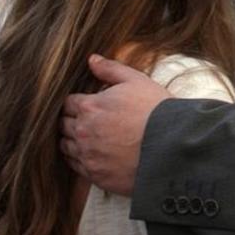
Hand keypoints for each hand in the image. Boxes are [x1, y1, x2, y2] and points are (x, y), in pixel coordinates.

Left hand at [60, 54, 170, 195]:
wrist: (172, 147)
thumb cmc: (156, 111)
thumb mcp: (136, 81)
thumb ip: (111, 69)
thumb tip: (92, 60)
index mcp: (89, 107)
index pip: (68, 103)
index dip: (77, 102)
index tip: (86, 104)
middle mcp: (82, 132)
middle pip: (63, 125)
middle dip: (71, 120)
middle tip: (86, 120)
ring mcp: (87, 155)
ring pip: (66, 146)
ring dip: (72, 140)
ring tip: (87, 137)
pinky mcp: (95, 175)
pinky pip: (75, 166)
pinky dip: (79, 159)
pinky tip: (92, 154)